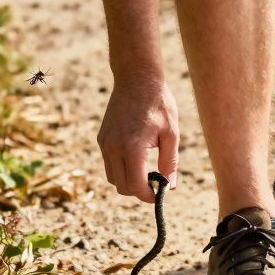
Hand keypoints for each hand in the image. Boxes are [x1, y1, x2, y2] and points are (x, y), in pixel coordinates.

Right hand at [98, 80, 179, 202]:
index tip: (160, 194)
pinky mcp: (102, 138)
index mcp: (132, 148)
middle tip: (156, 184)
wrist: (136, 78)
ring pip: (112, 178)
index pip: (135, 186)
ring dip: (128, 181)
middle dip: (139, 191)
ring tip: (147, 171)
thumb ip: (170, 162)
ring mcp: (105, 143)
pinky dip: (121, 169)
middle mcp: (113, 147)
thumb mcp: (171, 133)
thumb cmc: (158, 103)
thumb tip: (170, 185)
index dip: (148, 196)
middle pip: (122, 187)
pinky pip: (109, 164)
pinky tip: (138, 159)